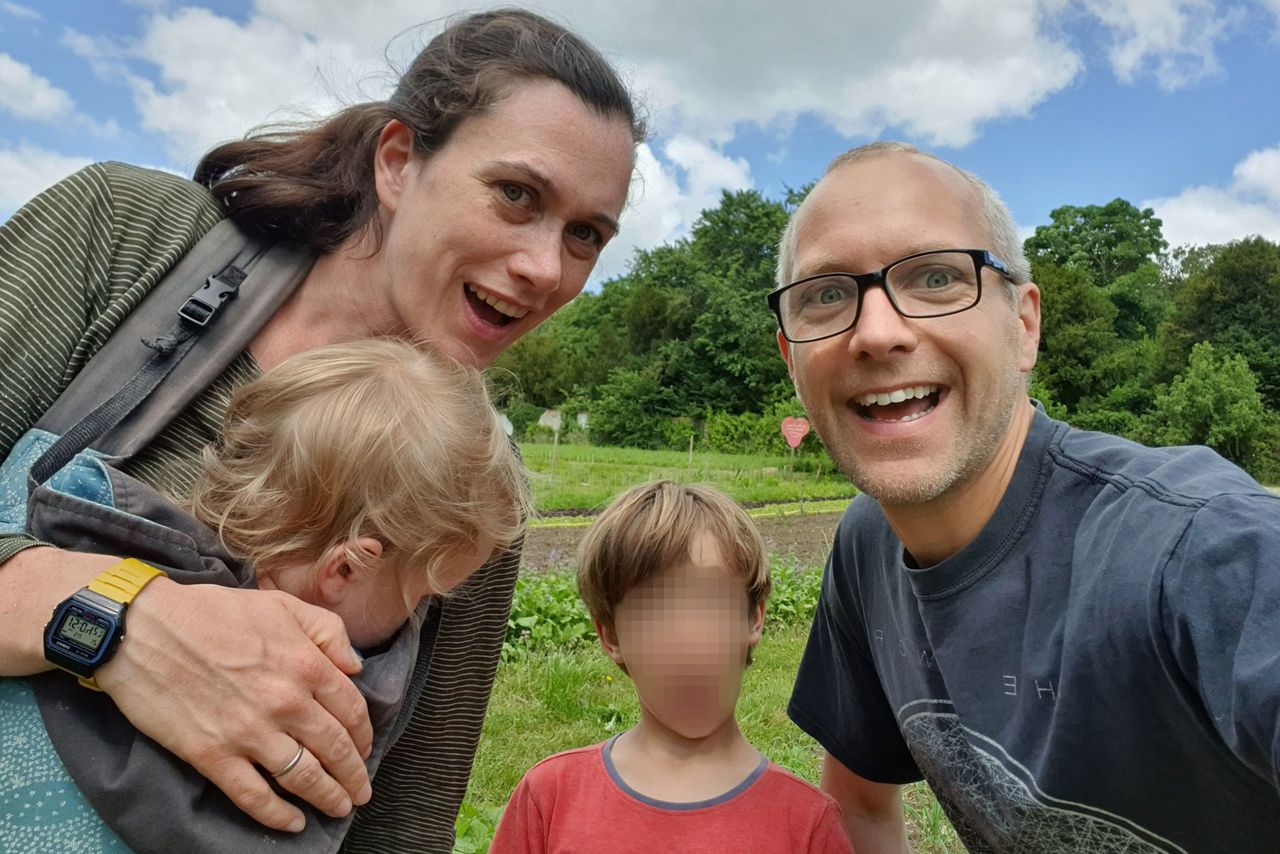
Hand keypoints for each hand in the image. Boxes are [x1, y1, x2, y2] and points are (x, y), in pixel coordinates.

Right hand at [95, 578, 373, 831]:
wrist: (143, 628)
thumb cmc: (212, 611)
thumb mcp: (281, 604)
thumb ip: (327, 631)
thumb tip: (354, 666)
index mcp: (305, 663)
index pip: (351, 710)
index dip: (363, 734)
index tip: (365, 747)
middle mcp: (285, 702)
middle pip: (334, 748)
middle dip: (353, 774)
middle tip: (361, 790)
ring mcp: (249, 732)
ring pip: (303, 777)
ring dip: (328, 797)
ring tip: (339, 808)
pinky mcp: (212, 755)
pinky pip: (253, 795)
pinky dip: (277, 816)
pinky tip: (293, 824)